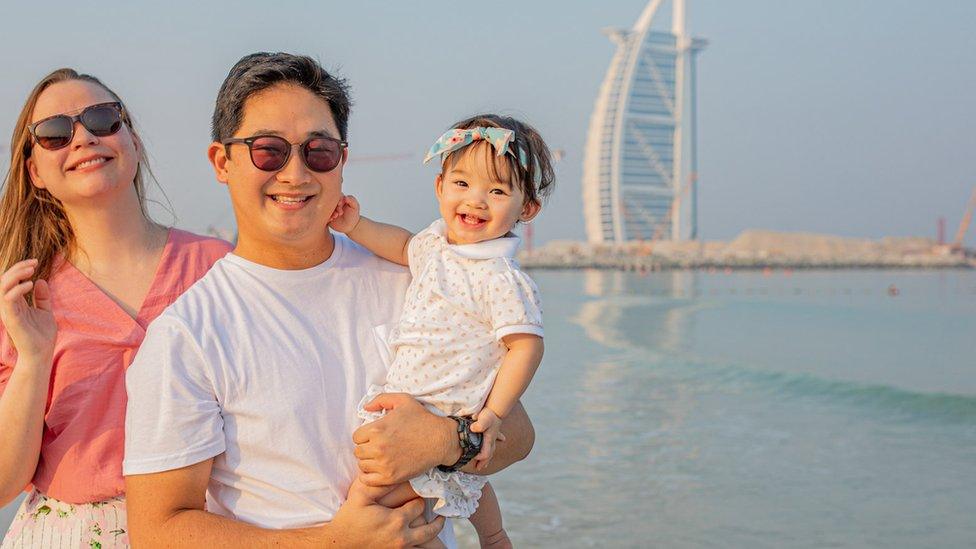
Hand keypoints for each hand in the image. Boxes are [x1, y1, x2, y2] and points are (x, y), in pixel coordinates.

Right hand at [0, 259, 56, 364]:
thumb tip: (40, 280)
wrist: (42, 353)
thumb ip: (42, 297)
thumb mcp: (45, 311)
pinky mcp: (11, 319)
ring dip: (15, 275)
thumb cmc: (42, 334)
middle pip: (4, 280)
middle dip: (17, 268)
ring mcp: (8, 312)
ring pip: (2, 287)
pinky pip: (7, 300)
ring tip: (31, 270)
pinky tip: (30, 284)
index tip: (35, 262)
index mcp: (15, 303)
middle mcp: (9, 306)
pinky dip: (17, 289)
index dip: (20, 268)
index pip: (11, 281)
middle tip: (34, 263)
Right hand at [326, 477, 443, 547]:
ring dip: (434, 531)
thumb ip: (379, 484)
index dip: (421, 498)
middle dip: (435, 517)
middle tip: (439, 509)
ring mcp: (400, 548)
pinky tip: (424, 535)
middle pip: (429, 527)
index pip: (419, 505)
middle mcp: (401, 536)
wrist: (340, 543)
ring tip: (440, 521)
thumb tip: (394, 472)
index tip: (423, 492)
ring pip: (426, 541)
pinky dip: (423, 544)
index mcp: (396, 520)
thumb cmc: (349, 518)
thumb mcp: (360, 496)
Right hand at [329, 194, 361, 233]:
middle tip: (340, 213)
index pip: (336, 196)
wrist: (351, 226)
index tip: (340, 204)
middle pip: (330, 202)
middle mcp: (333, 204)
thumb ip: (352, 200)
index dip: (338, 199)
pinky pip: (324, 216)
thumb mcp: (355, 207)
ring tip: (336, 216)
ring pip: (326, 209)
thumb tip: (345, 197)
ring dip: (330, 212)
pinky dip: (327, 217)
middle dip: (334, 207)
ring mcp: (330, 210)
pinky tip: (331, 219)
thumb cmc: (354, 215)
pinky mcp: (327, 217)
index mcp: (340, 199)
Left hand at [353, 393, 458, 485]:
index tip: (374, 436)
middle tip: (378, 447)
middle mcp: (377, 447)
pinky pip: (367, 480)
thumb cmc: (422, 419)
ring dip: (369, 461)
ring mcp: (384, 464)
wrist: (440, 440)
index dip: (365, 436)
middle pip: (358, 452)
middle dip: (366, 448)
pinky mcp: (391, 477)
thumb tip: (365, 407)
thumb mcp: (403, 400)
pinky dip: (369, 476)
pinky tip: (379, 469)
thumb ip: (381, 399)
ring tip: (380, 457)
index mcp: (376, 429)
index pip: (356, 437)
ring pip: (362, 465)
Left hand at [470, 407, 505, 470]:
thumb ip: (480, 425)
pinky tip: (494, 447)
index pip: (485, 454)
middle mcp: (491, 440)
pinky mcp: (492, 433)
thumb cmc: (489, 414)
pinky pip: (492, 443)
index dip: (479, 457)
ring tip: (484, 464)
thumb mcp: (484, 419)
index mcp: (489, 440)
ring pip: (491, 450)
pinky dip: (491, 447)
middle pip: (489, 454)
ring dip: (487, 457)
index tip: (473, 457)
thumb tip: (473, 429)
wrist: (496, 408)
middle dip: (483, 462)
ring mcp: (493, 437)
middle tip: (478, 468)